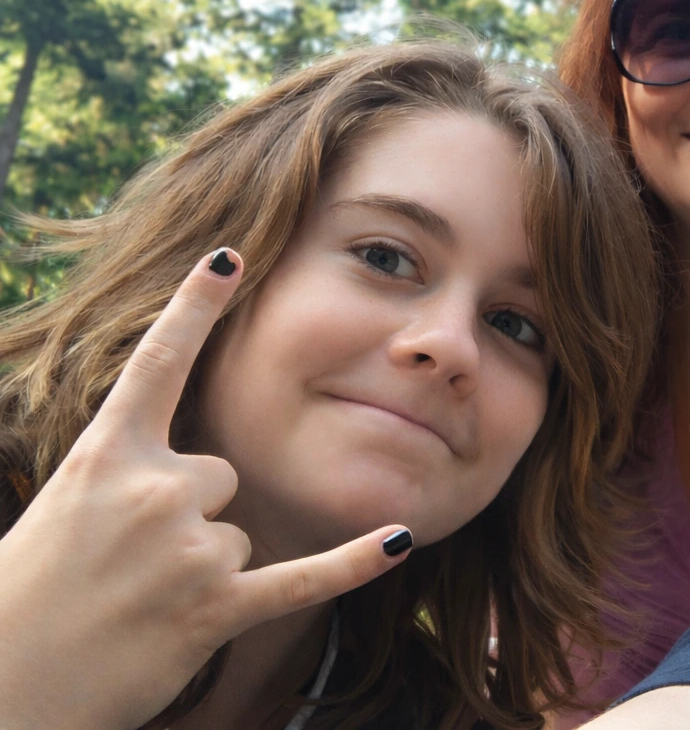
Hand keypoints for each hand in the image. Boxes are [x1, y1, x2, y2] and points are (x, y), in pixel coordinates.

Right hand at [0, 250, 412, 729]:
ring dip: (205, 568)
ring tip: (144, 601)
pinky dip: (352, 563)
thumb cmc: (31, 596)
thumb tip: (202, 467)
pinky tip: (399, 540)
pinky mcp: (215, 610)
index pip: (157, 364)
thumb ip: (132, 471)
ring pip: (238, 531)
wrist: (7, 688)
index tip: (229, 253)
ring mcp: (187, 551)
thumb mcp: (68, 507)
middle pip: (222, 472)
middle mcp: (151, 491)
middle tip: (131, 562)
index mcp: (105, 457)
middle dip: (191, 513)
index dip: (193, 306)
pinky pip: (303, 578)